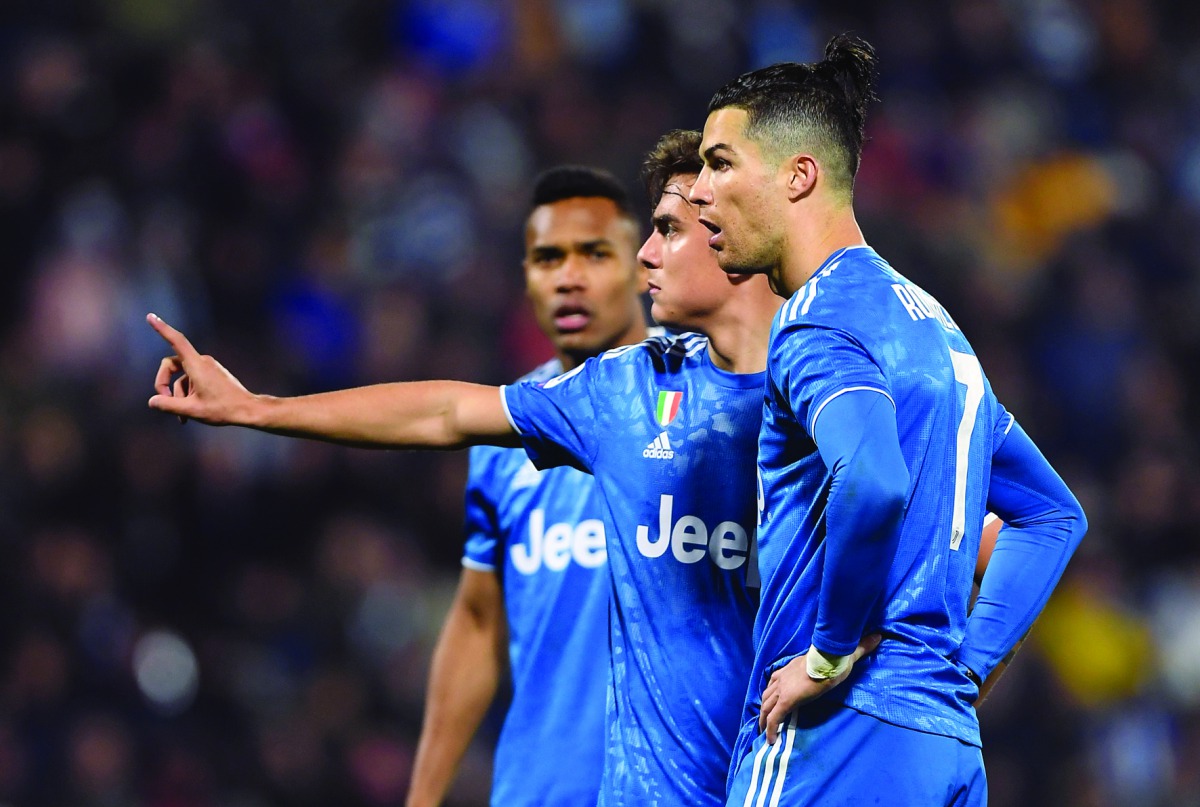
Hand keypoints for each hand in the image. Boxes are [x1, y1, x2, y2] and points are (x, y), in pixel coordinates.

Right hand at [147, 313, 255, 425]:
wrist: (247, 410)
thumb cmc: (223, 409)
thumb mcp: (191, 410)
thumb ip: (169, 405)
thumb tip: (152, 401)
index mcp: (197, 365)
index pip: (176, 341)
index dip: (162, 329)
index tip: (150, 316)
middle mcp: (202, 361)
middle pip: (171, 365)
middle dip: (164, 384)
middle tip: (164, 402)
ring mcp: (207, 367)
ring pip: (182, 378)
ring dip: (178, 395)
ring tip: (184, 416)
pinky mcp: (211, 374)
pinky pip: (192, 380)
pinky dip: (187, 394)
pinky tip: (189, 412)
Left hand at [758, 633, 881, 743]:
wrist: (829, 659)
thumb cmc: (836, 658)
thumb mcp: (845, 654)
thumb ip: (859, 647)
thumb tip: (877, 636)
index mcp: (792, 667)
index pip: (776, 678)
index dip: (773, 689)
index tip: (772, 700)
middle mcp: (784, 677)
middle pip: (767, 693)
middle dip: (765, 706)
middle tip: (765, 719)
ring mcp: (783, 689)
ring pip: (766, 706)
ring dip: (764, 719)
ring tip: (765, 732)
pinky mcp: (787, 700)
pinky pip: (774, 718)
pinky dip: (770, 729)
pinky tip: (771, 740)